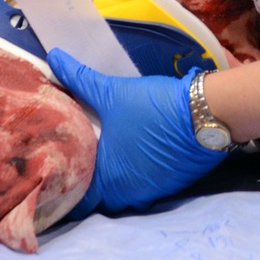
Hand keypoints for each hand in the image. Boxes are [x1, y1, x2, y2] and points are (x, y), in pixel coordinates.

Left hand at [46, 48, 222, 214]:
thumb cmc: (153, 108)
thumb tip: (52, 57)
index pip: (75, 202)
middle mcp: (126, 195)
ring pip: (122, 196)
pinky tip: (134, 158)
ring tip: (102, 160)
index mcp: (107, 180)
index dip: (63, 190)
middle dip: (86, 185)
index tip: (55, 174)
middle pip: (97, 201)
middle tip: (75, 162)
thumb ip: (79, 78)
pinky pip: (143, 189)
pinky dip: (135, 178)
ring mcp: (151, 193)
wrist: (207, 115)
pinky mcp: (170, 185)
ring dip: (112, 183)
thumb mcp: (112, 92)